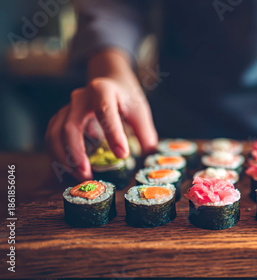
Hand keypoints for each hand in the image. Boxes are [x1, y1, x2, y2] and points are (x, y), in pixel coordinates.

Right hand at [45, 52, 157, 180]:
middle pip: (71, 126)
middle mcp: (80, 98)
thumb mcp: (139, 111)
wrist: (109, 81)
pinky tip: (70, 169)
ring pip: (55, 134)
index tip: (123, 155)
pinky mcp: (60, 119)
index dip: (113, 134)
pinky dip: (58, 156)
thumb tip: (148, 156)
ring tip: (81, 176)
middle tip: (88, 174)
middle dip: (76, 153)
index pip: (105, 112)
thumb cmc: (125, 98)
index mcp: (103, 91)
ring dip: (64, 158)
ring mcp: (67, 108)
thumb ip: (145, 133)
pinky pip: (51, 138)